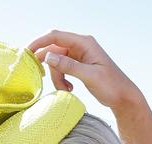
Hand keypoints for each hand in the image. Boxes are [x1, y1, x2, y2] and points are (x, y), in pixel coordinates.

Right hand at [27, 30, 142, 112]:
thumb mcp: (90, 76)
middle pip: (54, 50)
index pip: (56, 36)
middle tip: (42, 78)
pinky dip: (62, 79)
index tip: (27, 52)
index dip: (40, 42)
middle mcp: (81, 46)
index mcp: (85, 43)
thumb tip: (48, 57)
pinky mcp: (79, 66)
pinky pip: (63, 69)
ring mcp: (80, 56)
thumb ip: (69, 66)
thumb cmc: (112, 86)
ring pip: (57, 62)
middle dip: (49, 66)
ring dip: (57, 77)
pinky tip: (70, 89)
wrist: (124, 98)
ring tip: (66, 90)